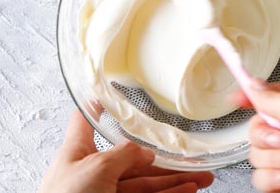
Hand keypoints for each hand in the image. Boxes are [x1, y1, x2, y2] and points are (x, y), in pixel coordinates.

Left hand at [38, 109, 213, 192]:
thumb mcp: (95, 167)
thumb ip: (124, 154)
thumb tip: (145, 153)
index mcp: (77, 152)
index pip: (85, 122)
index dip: (95, 107)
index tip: (106, 96)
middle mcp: (92, 172)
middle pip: (131, 159)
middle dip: (162, 159)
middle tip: (190, 158)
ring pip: (145, 183)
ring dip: (175, 180)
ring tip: (201, 178)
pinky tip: (186, 190)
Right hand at [231, 82, 279, 192]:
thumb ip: (274, 97)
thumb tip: (254, 86)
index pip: (273, 92)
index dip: (254, 94)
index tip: (237, 98)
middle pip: (259, 124)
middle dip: (266, 136)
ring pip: (258, 152)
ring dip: (275, 160)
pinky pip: (261, 174)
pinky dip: (276, 178)